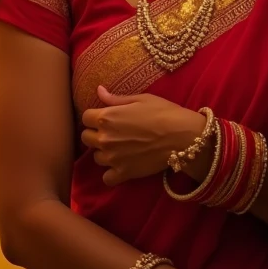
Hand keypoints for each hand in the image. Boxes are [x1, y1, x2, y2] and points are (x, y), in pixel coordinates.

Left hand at [81, 86, 205, 187]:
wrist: (182, 136)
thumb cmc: (163, 112)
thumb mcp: (140, 99)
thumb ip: (116, 98)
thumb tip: (99, 91)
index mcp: (106, 117)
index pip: (85, 117)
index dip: (94, 116)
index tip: (105, 117)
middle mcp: (105, 138)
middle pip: (86, 138)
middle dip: (96, 134)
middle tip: (112, 132)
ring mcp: (113, 158)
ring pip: (96, 157)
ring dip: (104, 152)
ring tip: (119, 148)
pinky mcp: (123, 173)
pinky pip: (107, 178)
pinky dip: (112, 173)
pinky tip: (121, 165)